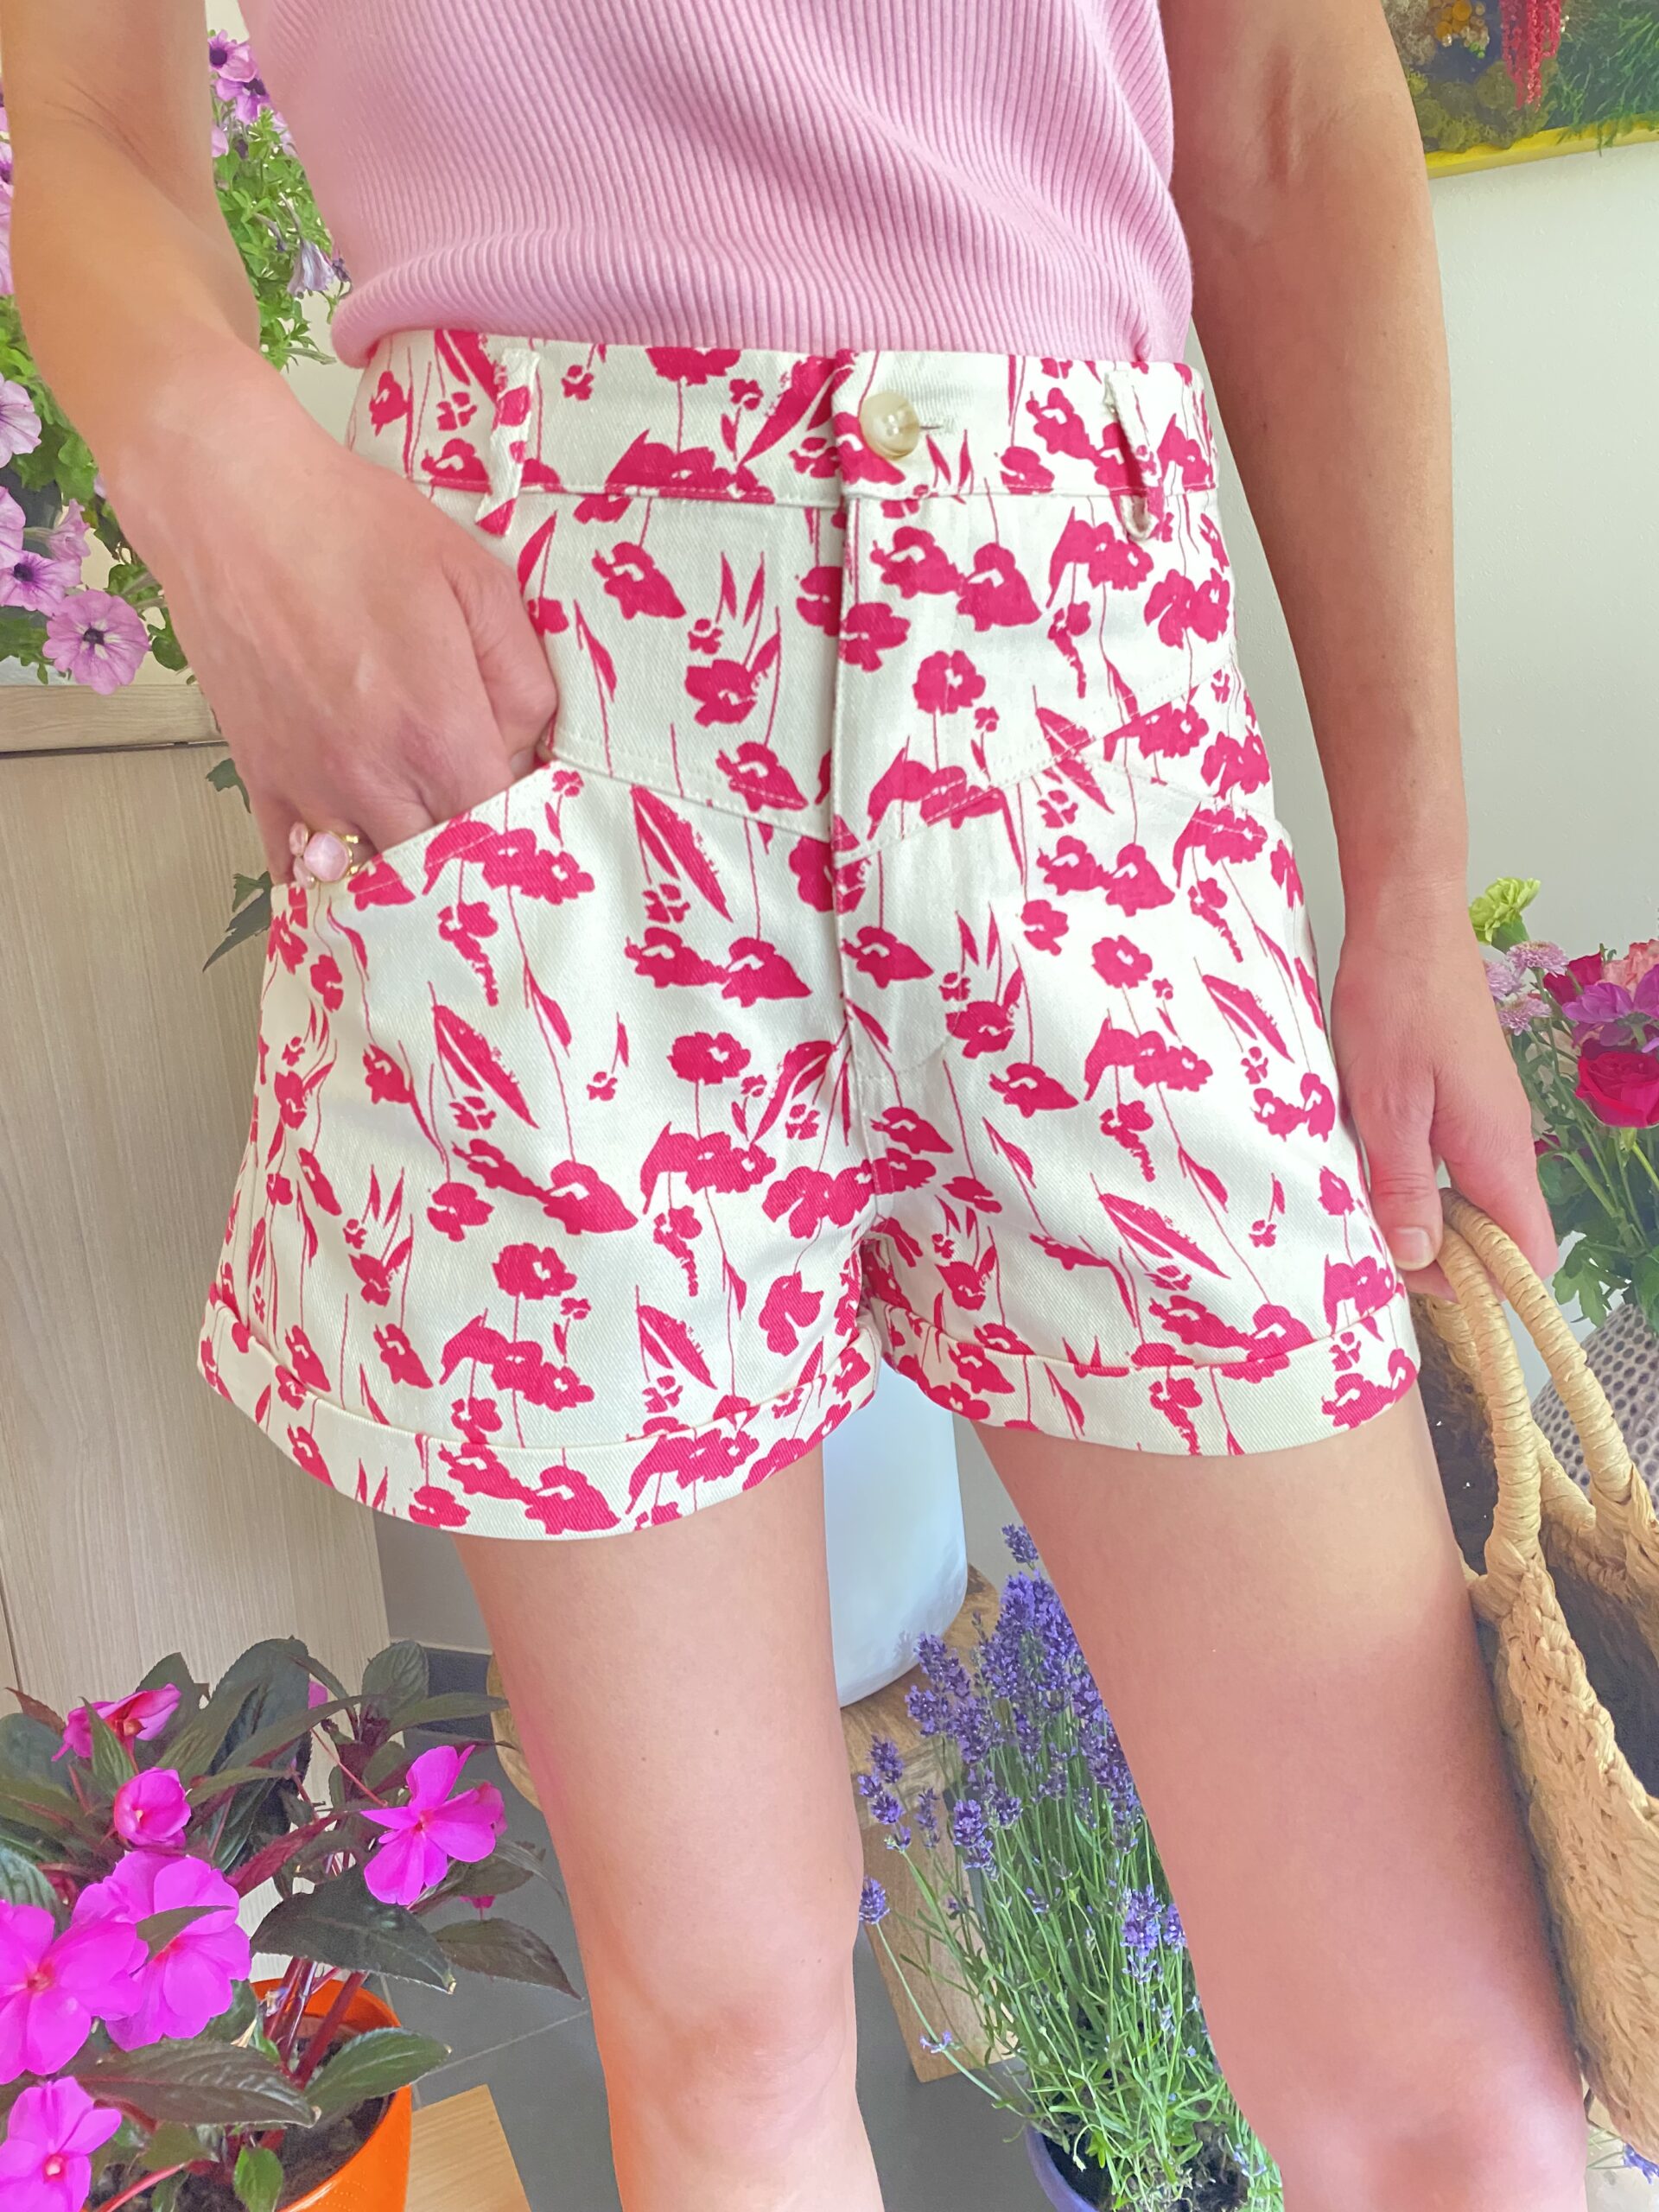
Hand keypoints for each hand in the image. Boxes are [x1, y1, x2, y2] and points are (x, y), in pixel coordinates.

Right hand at [118, 364, 557, 879]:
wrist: (228, 502)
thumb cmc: (351, 527)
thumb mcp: (477, 581)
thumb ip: (523, 678)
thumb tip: (527, 745)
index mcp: (436, 732)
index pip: (501, 826)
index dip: (521, 814)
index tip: (523, 790)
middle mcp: (372, 777)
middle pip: (441, 861)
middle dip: (468, 841)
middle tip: (474, 801)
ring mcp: (310, 786)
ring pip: (375, 872)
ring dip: (403, 858)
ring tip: (418, 820)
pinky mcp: (260, 778)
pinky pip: (296, 862)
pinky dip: (329, 869)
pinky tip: (353, 847)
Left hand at [1330, 898, 1557, 1299]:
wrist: (1407, 925)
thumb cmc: (1396, 1004)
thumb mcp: (1385, 1106)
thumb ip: (1403, 1186)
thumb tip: (1421, 1256)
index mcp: (1496, 1152)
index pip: (1526, 1255)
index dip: (1478, 1285)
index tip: (1413, 1276)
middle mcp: (1504, 1143)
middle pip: (1496, 1235)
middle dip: (1440, 1255)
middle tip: (1371, 1244)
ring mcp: (1486, 1122)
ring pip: (1471, 1200)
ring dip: (1422, 1214)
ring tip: (1362, 1203)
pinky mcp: (1464, 1102)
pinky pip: (1453, 1165)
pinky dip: (1416, 1178)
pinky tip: (1369, 1164)